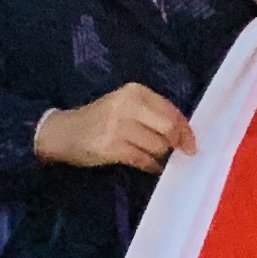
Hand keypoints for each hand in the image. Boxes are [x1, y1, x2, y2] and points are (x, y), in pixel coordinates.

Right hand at [34, 84, 197, 173]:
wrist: (64, 131)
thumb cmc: (100, 120)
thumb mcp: (126, 106)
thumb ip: (153, 114)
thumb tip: (185, 133)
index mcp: (135, 92)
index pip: (172, 111)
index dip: (186, 129)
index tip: (191, 143)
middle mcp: (127, 105)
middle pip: (169, 127)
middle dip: (178, 143)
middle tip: (179, 153)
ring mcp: (118, 126)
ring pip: (158, 146)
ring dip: (160, 156)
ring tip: (151, 156)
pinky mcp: (111, 146)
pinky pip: (143, 160)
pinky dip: (150, 166)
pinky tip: (147, 165)